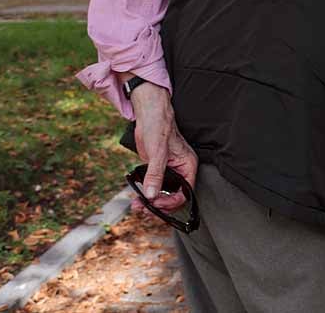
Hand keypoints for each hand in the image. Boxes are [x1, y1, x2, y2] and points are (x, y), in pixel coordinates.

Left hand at [129, 82, 197, 212]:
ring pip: (163, 193)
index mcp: (188, 166)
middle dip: (159, 205)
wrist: (148, 115)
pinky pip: (153, 187)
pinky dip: (145, 193)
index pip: (185, 193)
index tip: (156, 203)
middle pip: (174, 196)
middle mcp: (180, 170)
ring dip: (150, 202)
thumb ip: (156, 174)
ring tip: (137, 206)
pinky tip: (137, 196)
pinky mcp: (156, 169)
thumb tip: (152, 195)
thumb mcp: (158, 152)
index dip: (171, 201)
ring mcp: (168, 171)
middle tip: (144, 209)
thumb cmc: (159, 127)